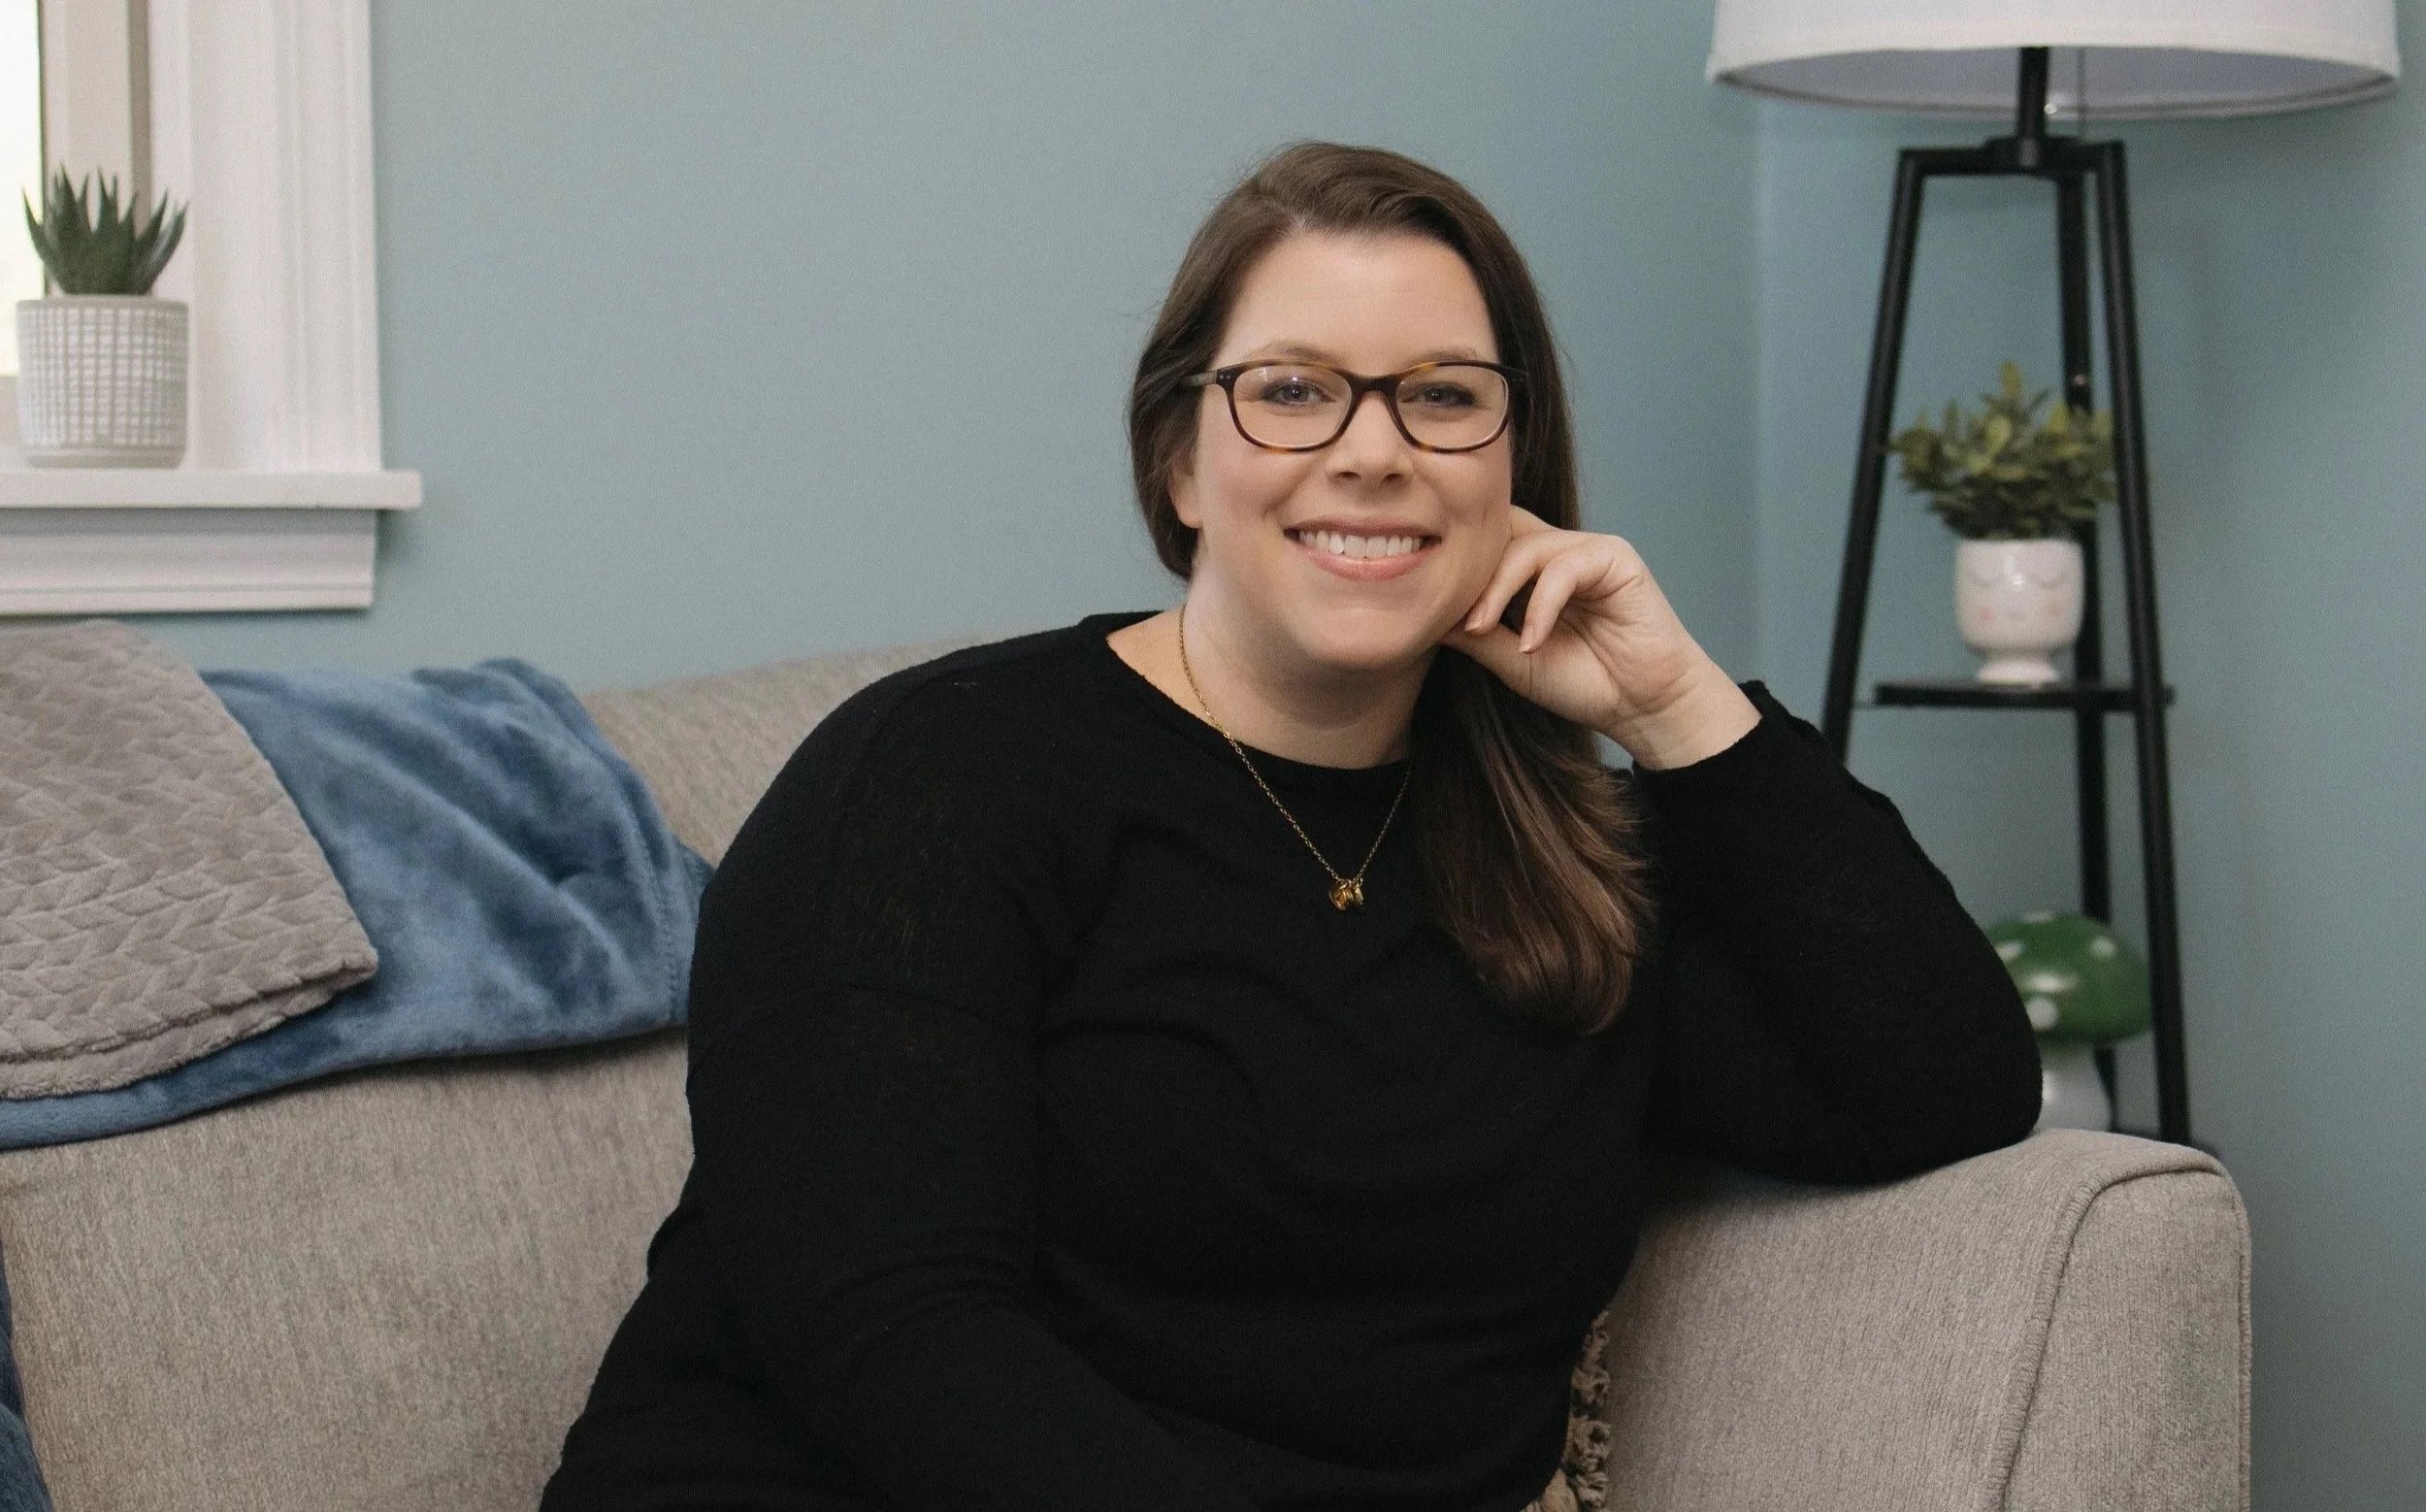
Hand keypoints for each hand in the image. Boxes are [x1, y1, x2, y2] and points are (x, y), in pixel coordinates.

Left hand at [1440, 506, 1757, 766]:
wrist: (1643, 707)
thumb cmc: (1586, 684)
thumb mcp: (1513, 662)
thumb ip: (1475, 636)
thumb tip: (1424, 616)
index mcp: (1534, 571)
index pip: (1486, 544)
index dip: (1457, 566)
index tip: (1430, 610)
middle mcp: (1559, 552)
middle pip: (1500, 533)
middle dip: (1471, 572)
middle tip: (1455, 618)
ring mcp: (1587, 551)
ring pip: (1526, 547)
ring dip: (1497, 590)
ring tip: (1483, 629)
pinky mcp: (1616, 558)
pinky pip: (1564, 568)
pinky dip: (1541, 605)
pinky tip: (1532, 641)